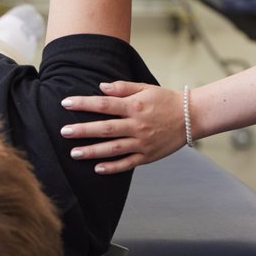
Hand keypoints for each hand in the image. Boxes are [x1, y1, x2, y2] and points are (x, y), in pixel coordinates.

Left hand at [60, 81, 184, 172]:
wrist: (191, 117)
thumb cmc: (166, 100)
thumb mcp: (146, 88)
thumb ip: (123, 88)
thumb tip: (101, 87)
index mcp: (135, 106)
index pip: (104, 104)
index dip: (83, 103)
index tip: (66, 103)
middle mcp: (137, 125)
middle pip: (105, 128)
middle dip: (82, 130)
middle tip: (63, 132)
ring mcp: (142, 143)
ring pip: (113, 149)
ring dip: (92, 151)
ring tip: (74, 153)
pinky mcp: (148, 156)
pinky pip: (127, 163)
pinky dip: (112, 167)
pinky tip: (97, 168)